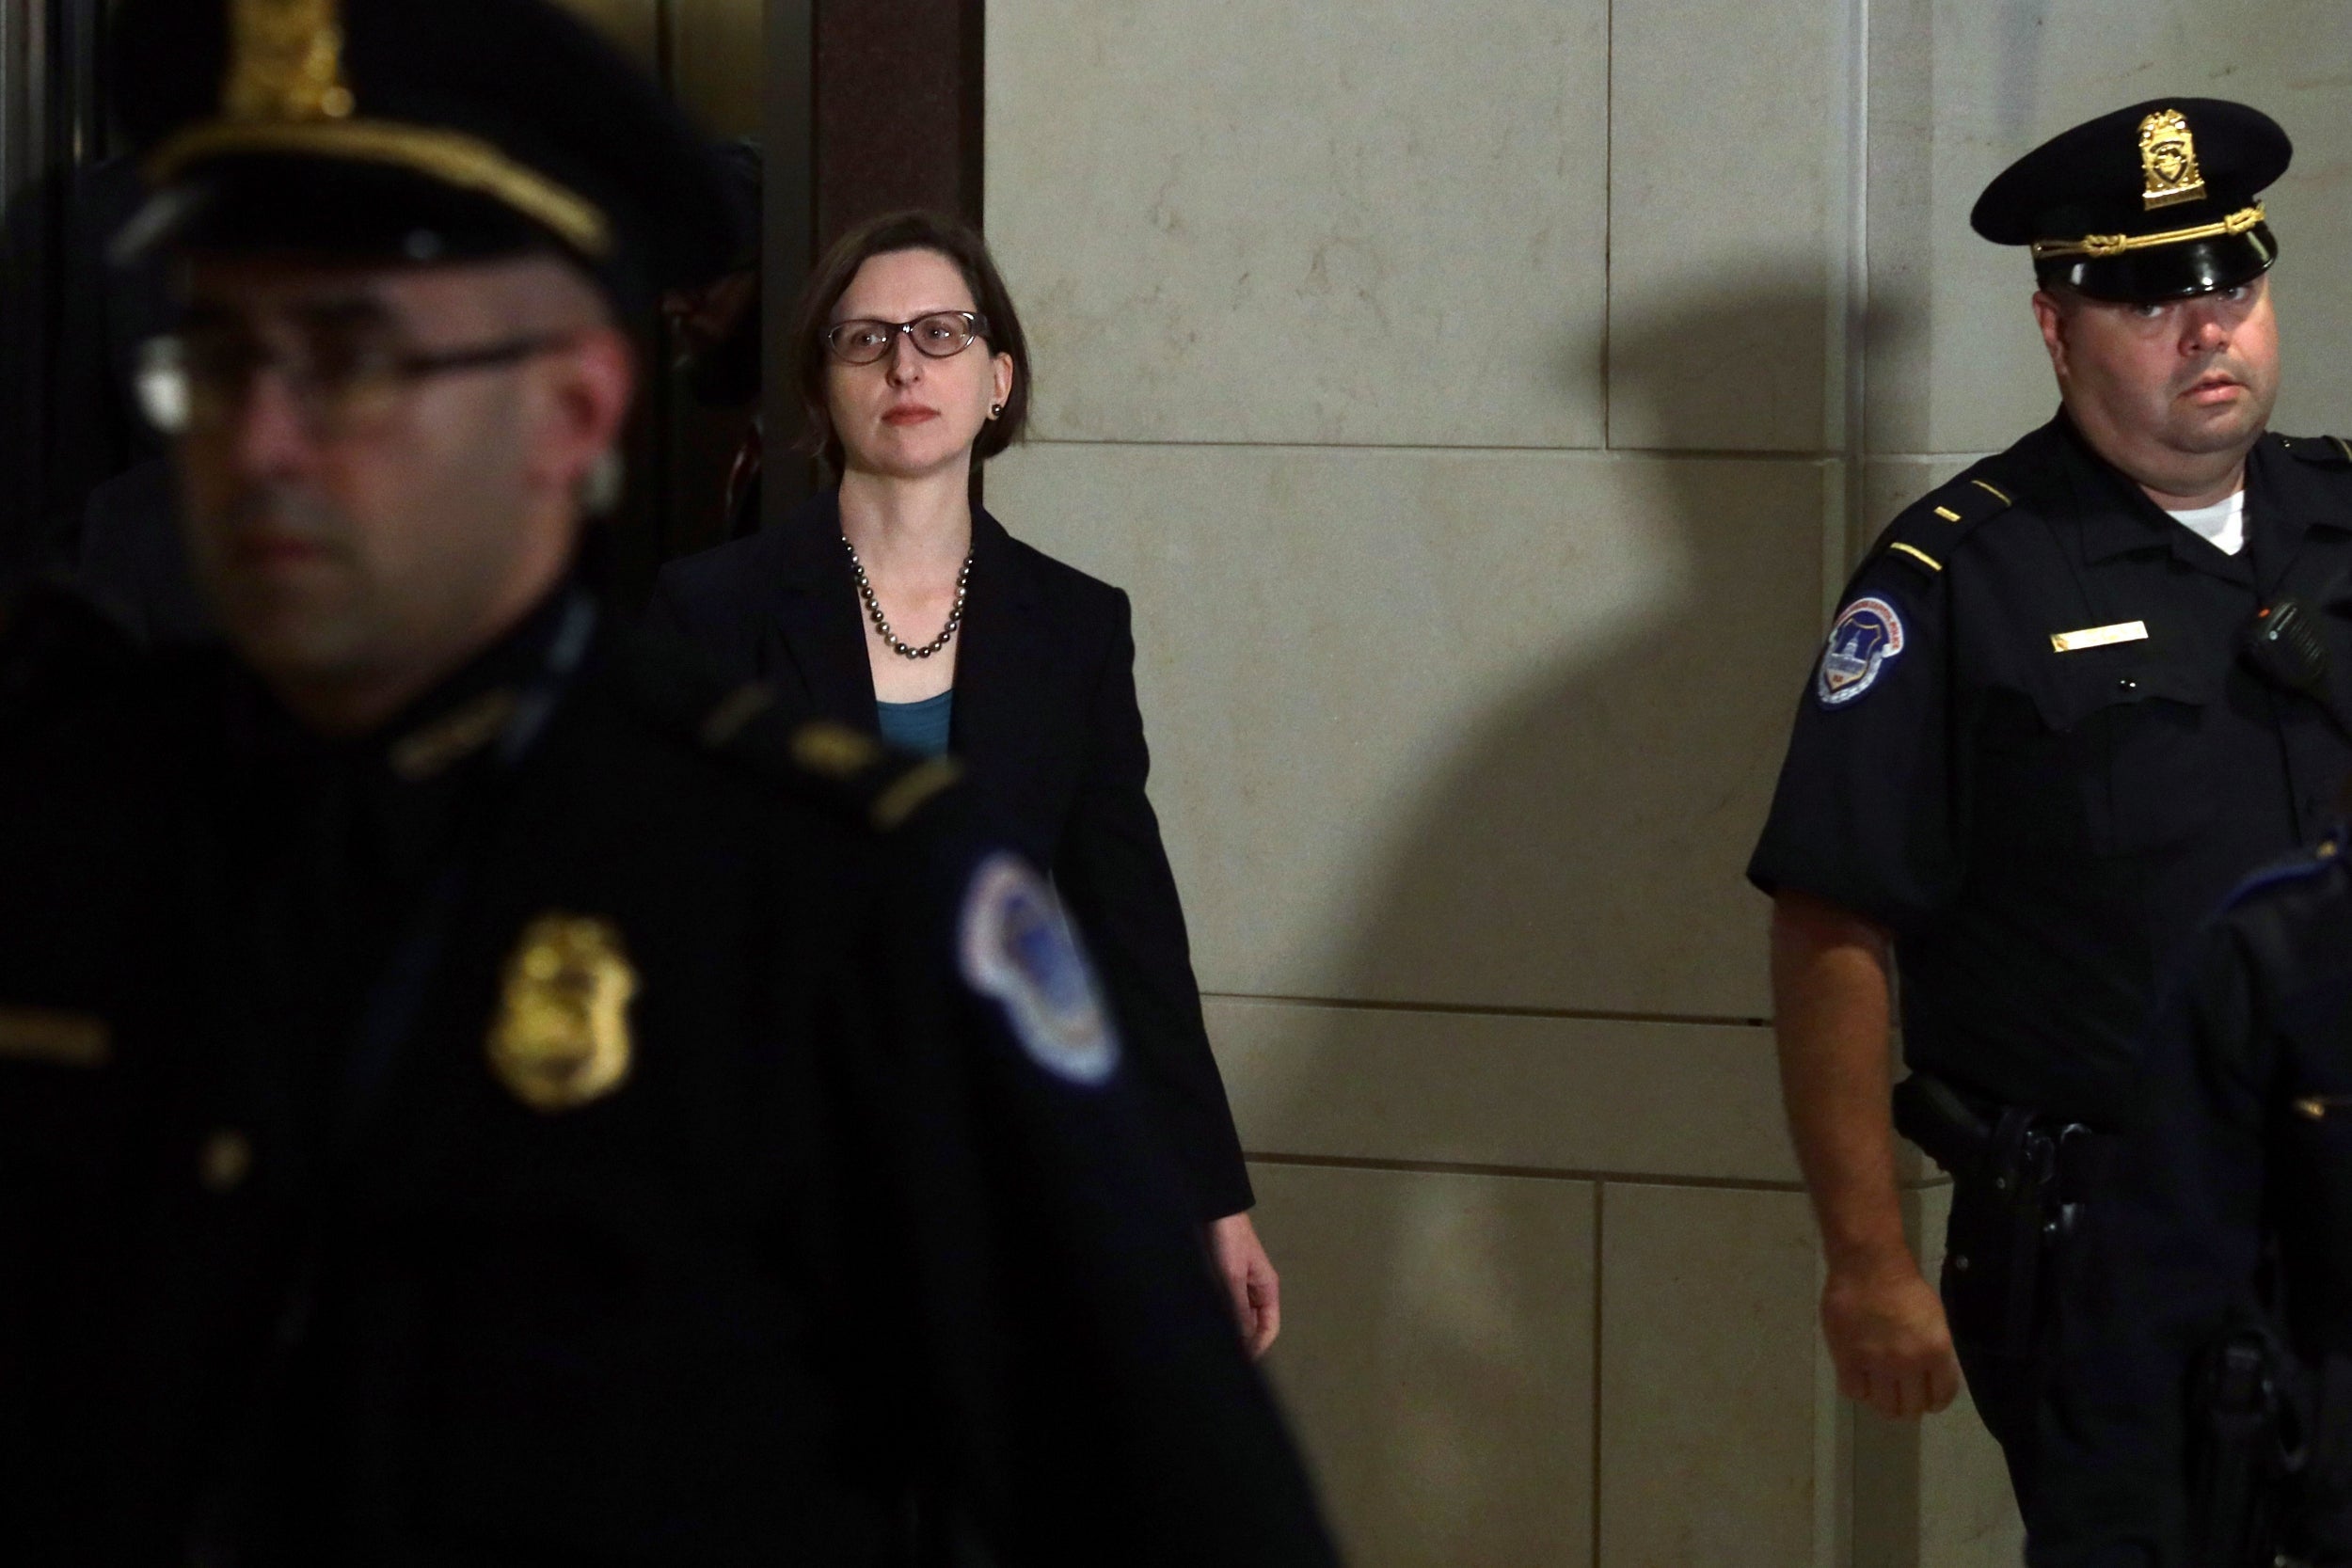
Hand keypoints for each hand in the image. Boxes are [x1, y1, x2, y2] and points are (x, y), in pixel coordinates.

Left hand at [1207, 1211, 1280, 1358]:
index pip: (1269, 1328)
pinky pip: (1226, 1306)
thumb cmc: (1228, 1240)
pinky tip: (1208, 1324)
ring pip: (1239, 1317)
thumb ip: (1238, 1309)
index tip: (1243, 1363)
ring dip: (1231, 1330)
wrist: (1212, 1210)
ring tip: (1215, 1344)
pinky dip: (1221, 1317)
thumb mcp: (1232, 1276)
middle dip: (1243, 1341)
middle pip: (1254, 1326)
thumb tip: (1242, 1340)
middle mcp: (1256, 1290)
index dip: (1258, 1347)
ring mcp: (1239, 1286)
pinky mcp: (1224, 1280)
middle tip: (1225, 1358)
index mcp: (1267, 1289)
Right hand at [1820, 1259, 1960, 1419]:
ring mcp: (1876, 1363)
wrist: (1868, 1265)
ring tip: (1878, 1389)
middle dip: (1908, 1406)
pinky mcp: (1848, 1358)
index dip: (1934, 1402)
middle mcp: (1908, 1363)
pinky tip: (1857, 1376)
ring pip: (1883, 1406)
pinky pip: (1853, 1391)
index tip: (1926, 1399)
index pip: (1941, 1397)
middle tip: (1900, 1396)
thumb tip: (1926, 1378)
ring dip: (1882, 1401)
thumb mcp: (1935, 1321)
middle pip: (1911, 1408)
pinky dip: (1857, 1388)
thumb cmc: (1905, 1287)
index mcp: (1936, 1352)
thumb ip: (1932, 1353)